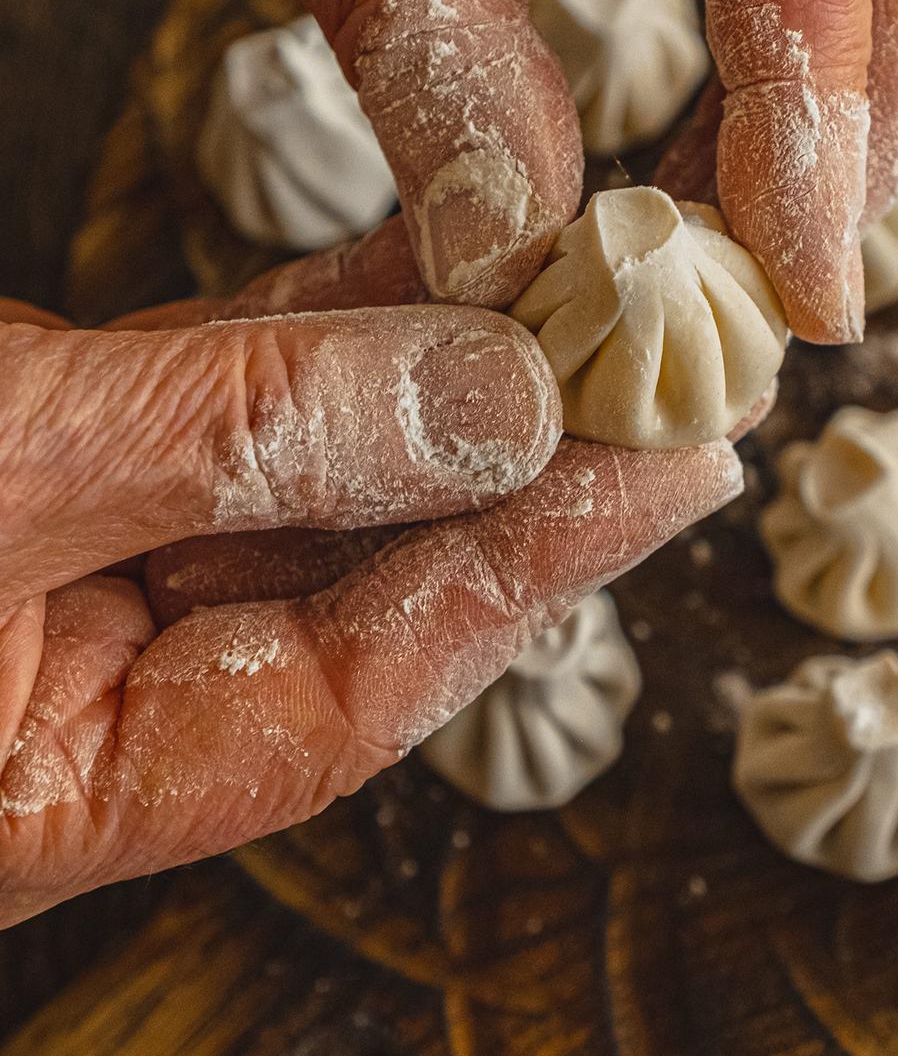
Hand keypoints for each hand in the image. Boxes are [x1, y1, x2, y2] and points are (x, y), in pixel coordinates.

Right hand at [0, 224, 741, 926]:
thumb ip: (230, 447)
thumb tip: (485, 408)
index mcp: (54, 796)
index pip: (370, 690)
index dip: (536, 569)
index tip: (676, 466)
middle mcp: (81, 696)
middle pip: (356, 584)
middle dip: (517, 463)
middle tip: (669, 362)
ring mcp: (66, 567)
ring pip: (302, 472)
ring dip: (438, 373)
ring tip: (585, 290)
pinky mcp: (43, 449)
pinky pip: (217, 389)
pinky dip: (324, 318)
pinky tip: (435, 258)